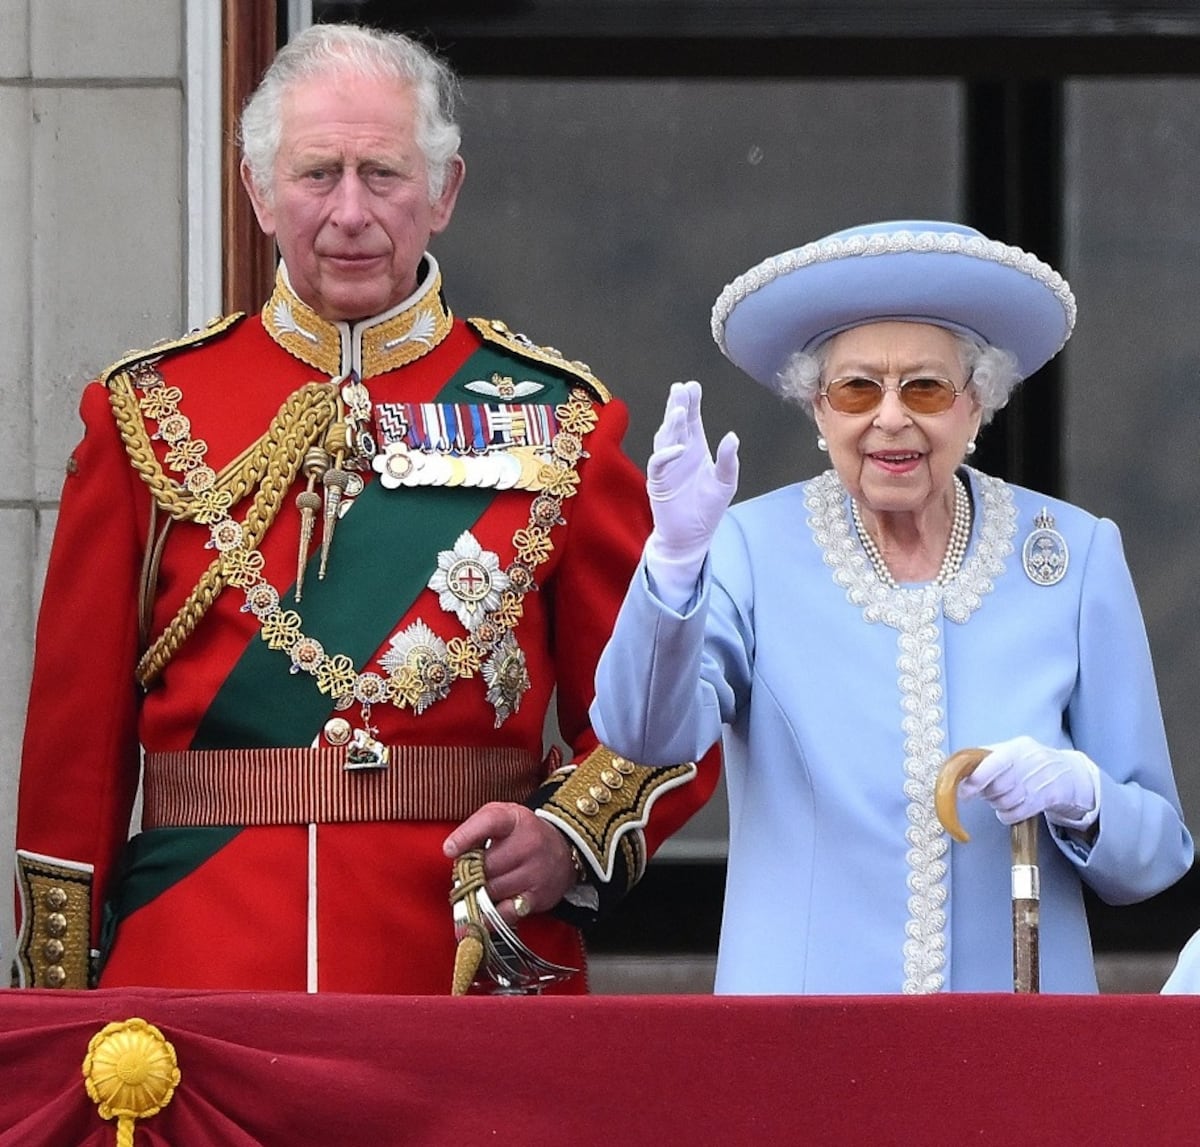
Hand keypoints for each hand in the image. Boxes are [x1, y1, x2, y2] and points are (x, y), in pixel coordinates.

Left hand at [443, 802, 574, 923]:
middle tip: (465, 875)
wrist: (563, 849)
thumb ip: (476, 827)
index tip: (449, 849)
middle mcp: (529, 844)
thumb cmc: (523, 833)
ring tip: (476, 888)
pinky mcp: (537, 897)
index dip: (466, 836)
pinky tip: (481, 913)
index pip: (489, 822)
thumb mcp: (503, 816)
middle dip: (469, 873)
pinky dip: (489, 916)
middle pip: (486, 865)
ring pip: (492, 890)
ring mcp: (535, 871)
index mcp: (515, 819)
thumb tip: (452, 851)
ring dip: (477, 893)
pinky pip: (504, 913)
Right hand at [644, 380, 739, 607]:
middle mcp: (679, 454)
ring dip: (670, 426)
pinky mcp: (658, 483)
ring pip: (665, 440)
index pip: (692, 421)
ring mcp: (666, 467)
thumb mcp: (726, 483)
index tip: (693, 386)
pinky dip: (667, 455)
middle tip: (681, 388)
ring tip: (678, 410)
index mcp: (695, 450)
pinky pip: (658, 464)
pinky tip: (679, 447)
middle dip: (677, 406)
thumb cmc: (707, 510)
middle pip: (675, 425)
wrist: (691, 537)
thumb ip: (729, 461)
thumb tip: (732, 436)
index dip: (691, 404)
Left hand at [957, 735, 1100, 829]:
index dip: (976, 779)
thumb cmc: (1031, 762)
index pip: (993, 763)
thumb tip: (956, 771)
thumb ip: (986, 758)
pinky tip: (1009, 808)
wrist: (1071, 774)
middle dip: (987, 793)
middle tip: (987, 791)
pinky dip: (1007, 814)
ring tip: (1001, 797)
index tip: (963, 792)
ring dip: (997, 804)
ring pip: (1005, 802)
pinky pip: (1016, 813)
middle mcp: (1030, 762)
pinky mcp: (1048, 799)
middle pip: (997, 787)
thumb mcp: (1012, 751)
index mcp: (1016, 747)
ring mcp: (1041, 782)